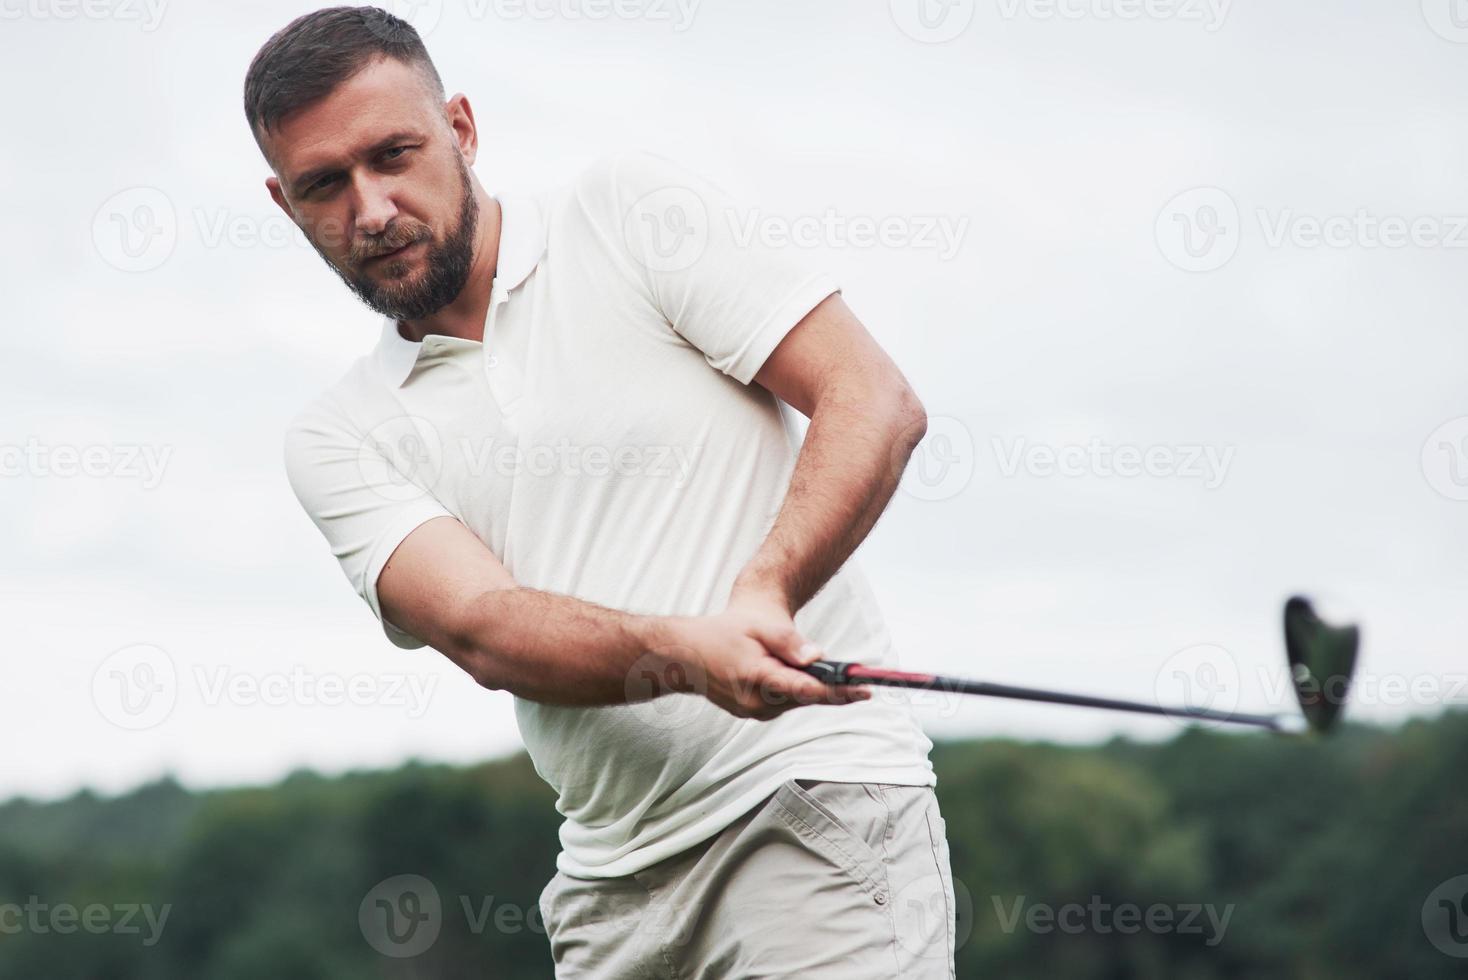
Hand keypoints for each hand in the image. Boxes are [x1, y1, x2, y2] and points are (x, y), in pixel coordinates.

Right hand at [653, 588, 870, 720]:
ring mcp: (752, 711)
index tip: (863, 690)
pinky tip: (797, 677)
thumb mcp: (757, 626)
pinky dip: (794, 691)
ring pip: (794, 700)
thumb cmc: (722, 632)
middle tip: (860, 682)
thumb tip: (817, 656)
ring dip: (810, 688)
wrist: (686, 653)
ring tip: (824, 675)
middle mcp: (754, 701)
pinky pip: (783, 702)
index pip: (804, 688)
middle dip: (831, 689)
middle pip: (804, 697)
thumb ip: (788, 641)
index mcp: (756, 676)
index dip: (837, 691)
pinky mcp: (752, 713)